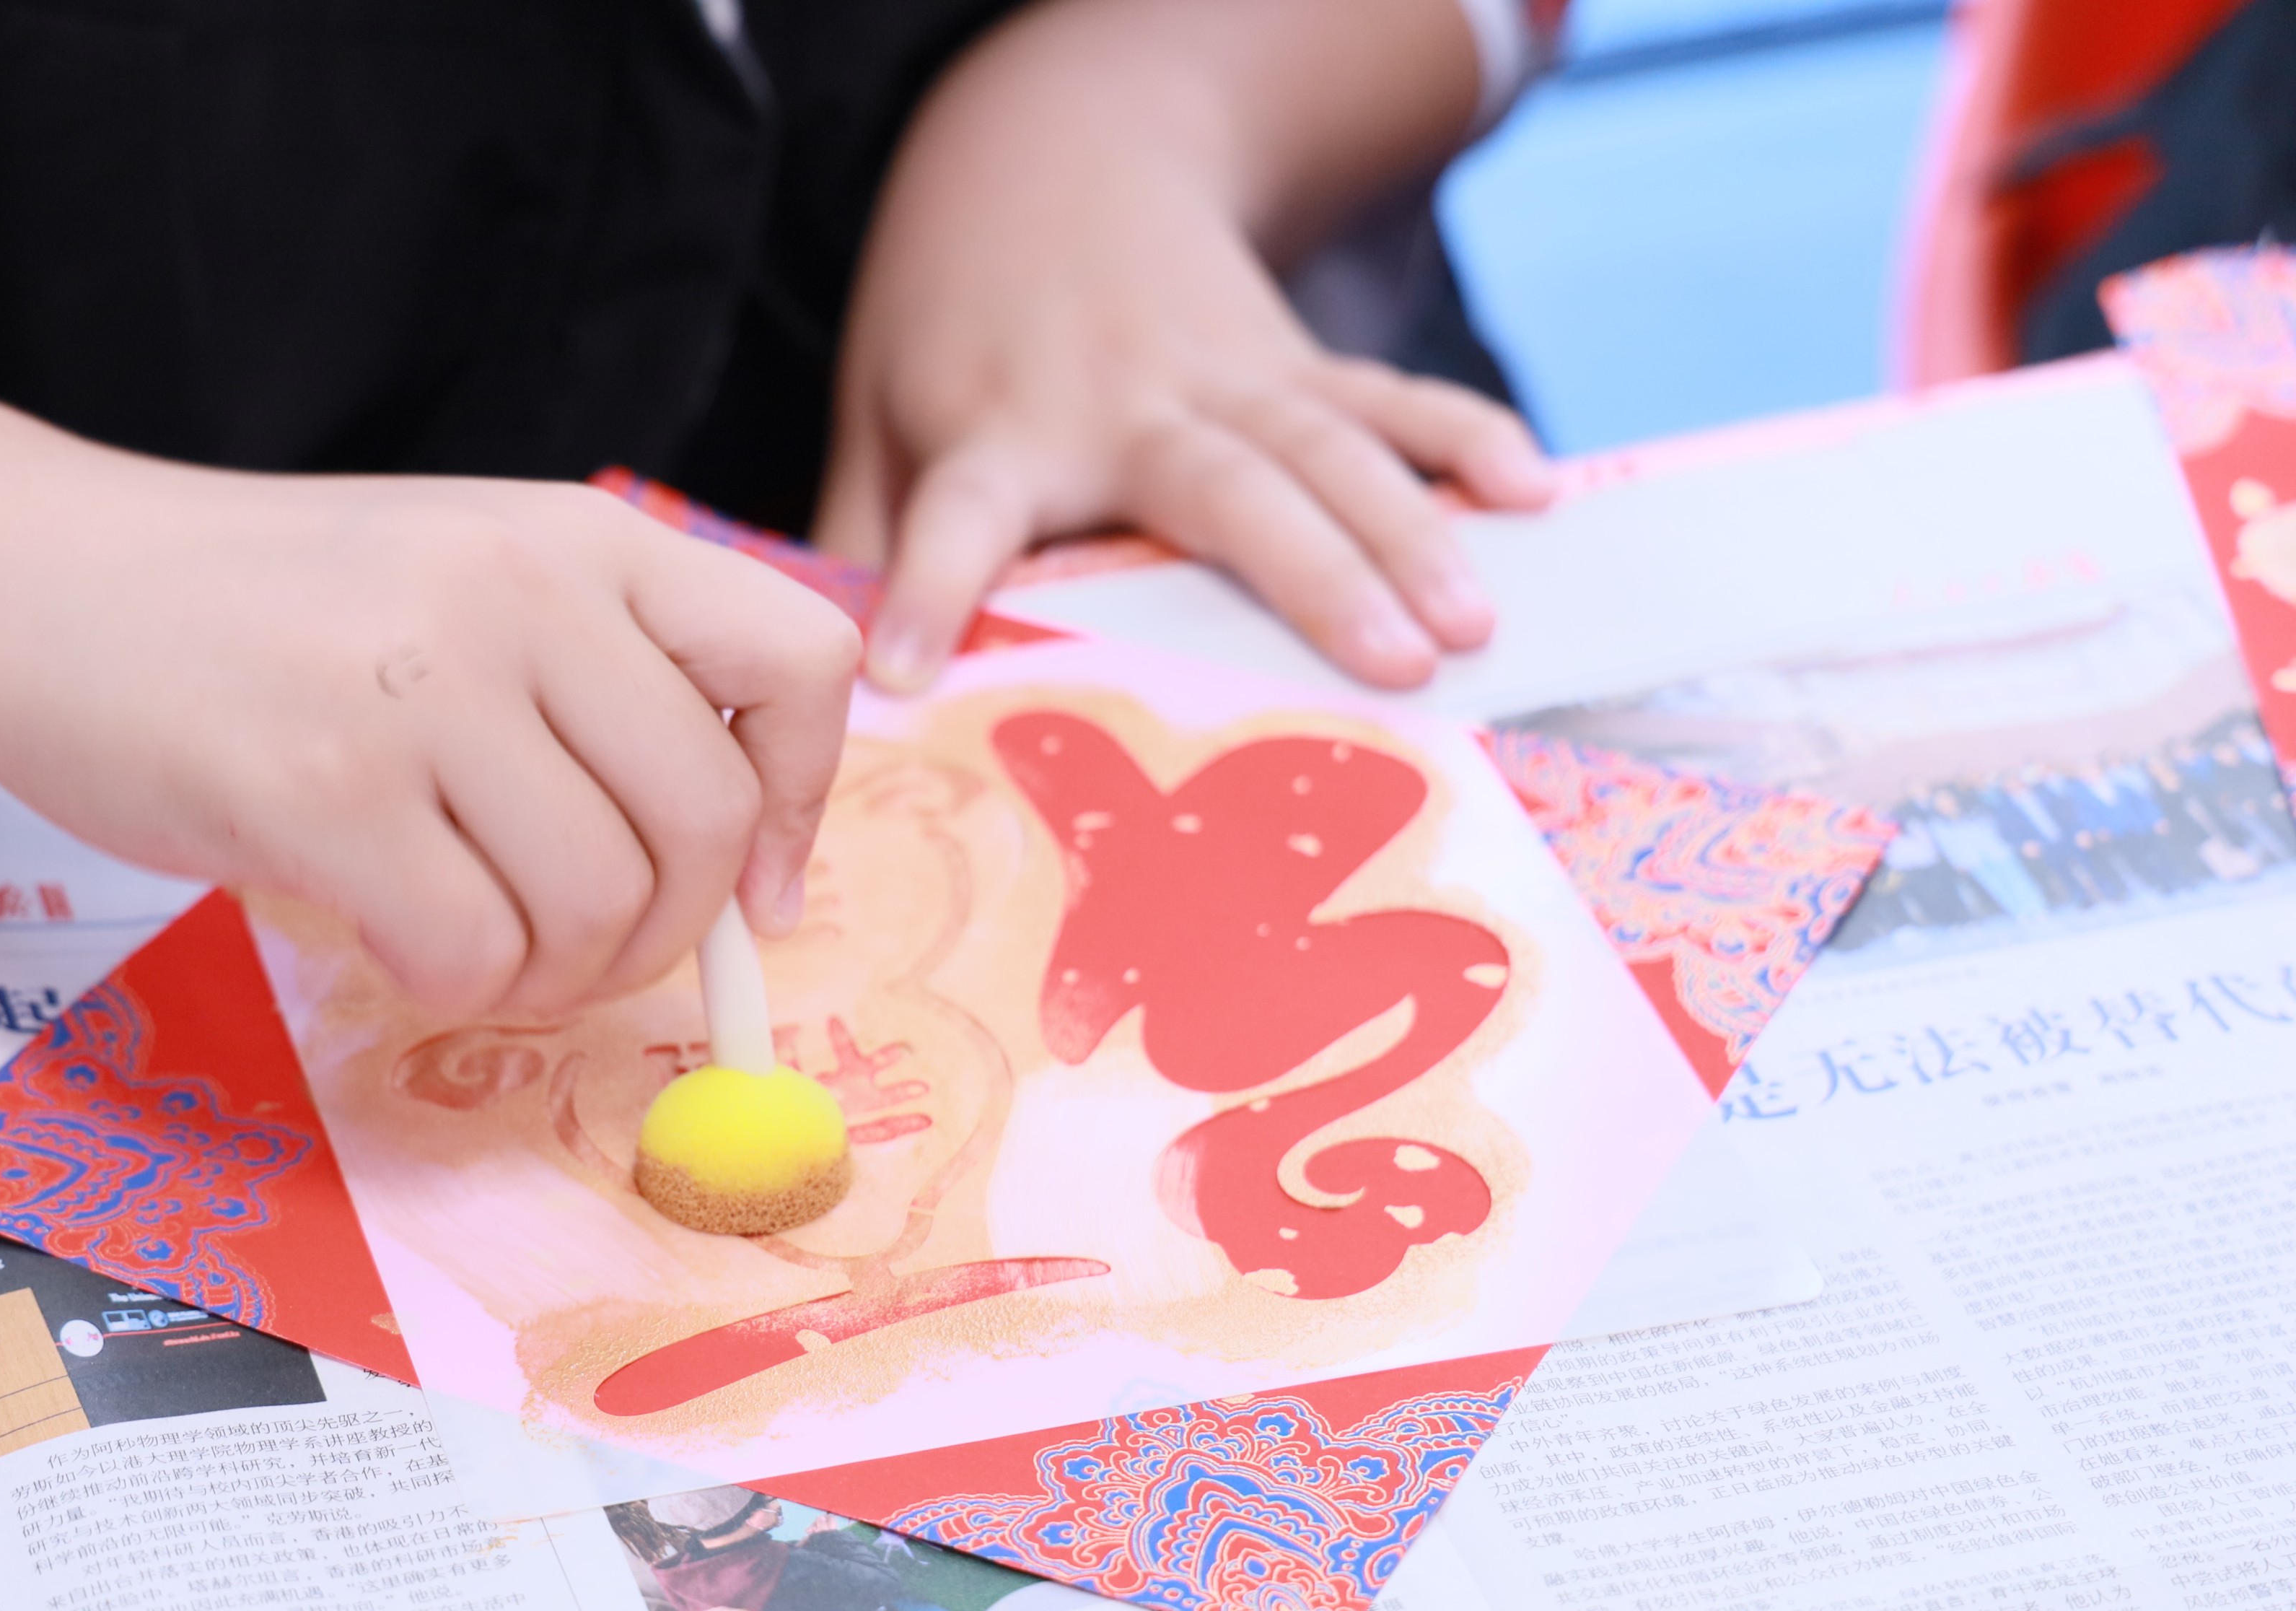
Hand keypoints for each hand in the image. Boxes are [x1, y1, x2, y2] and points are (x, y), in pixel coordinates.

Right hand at [0, 472, 860, 1019]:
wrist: (42, 582)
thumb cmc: (268, 611)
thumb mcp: (464, 581)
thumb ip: (599, 686)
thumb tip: (745, 877)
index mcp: (580, 535)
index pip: (799, 661)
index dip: (802, 800)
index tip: (757, 886)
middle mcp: (521, 593)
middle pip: (704, 820)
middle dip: (665, 932)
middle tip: (584, 951)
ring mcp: (421, 689)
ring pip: (598, 904)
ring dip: (556, 974)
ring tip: (479, 946)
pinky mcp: (323, 792)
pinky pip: (475, 955)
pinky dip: (457, 987)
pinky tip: (400, 944)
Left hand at [818, 0, 1555, 691]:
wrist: (1051, 153)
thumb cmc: (952, 331)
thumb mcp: (877, 420)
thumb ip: (865, 546)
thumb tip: (841, 691)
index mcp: (995, 434)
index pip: (951, 518)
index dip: (924, 591)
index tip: (906, 673)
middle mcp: (1123, 404)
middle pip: (1220, 489)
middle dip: (1311, 575)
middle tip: (1394, 666)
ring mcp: (1226, 376)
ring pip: (1330, 451)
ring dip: (1413, 533)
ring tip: (1476, 621)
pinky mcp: (1290, 361)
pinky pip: (1386, 398)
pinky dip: (1464, 437)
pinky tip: (1535, 492)